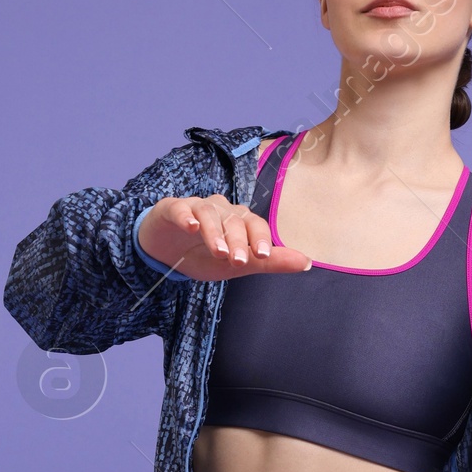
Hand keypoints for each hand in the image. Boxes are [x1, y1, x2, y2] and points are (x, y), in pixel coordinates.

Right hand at [137, 194, 312, 280]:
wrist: (164, 252)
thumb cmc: (205, 255)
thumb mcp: (237, 265)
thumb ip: (270, 263)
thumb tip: (307, 262)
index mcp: (240, 222)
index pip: (255, 225)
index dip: (260, 238)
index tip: (264, 255)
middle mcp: (222, 210)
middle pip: (234, 220)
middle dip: (237, 241)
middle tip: (238, 261)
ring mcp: (196, 207)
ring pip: (209, 213)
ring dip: (215, 232)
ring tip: (218, 252)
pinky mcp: (172, 208)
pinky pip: (181, 208)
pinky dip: (186, 216)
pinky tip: (191, 227)